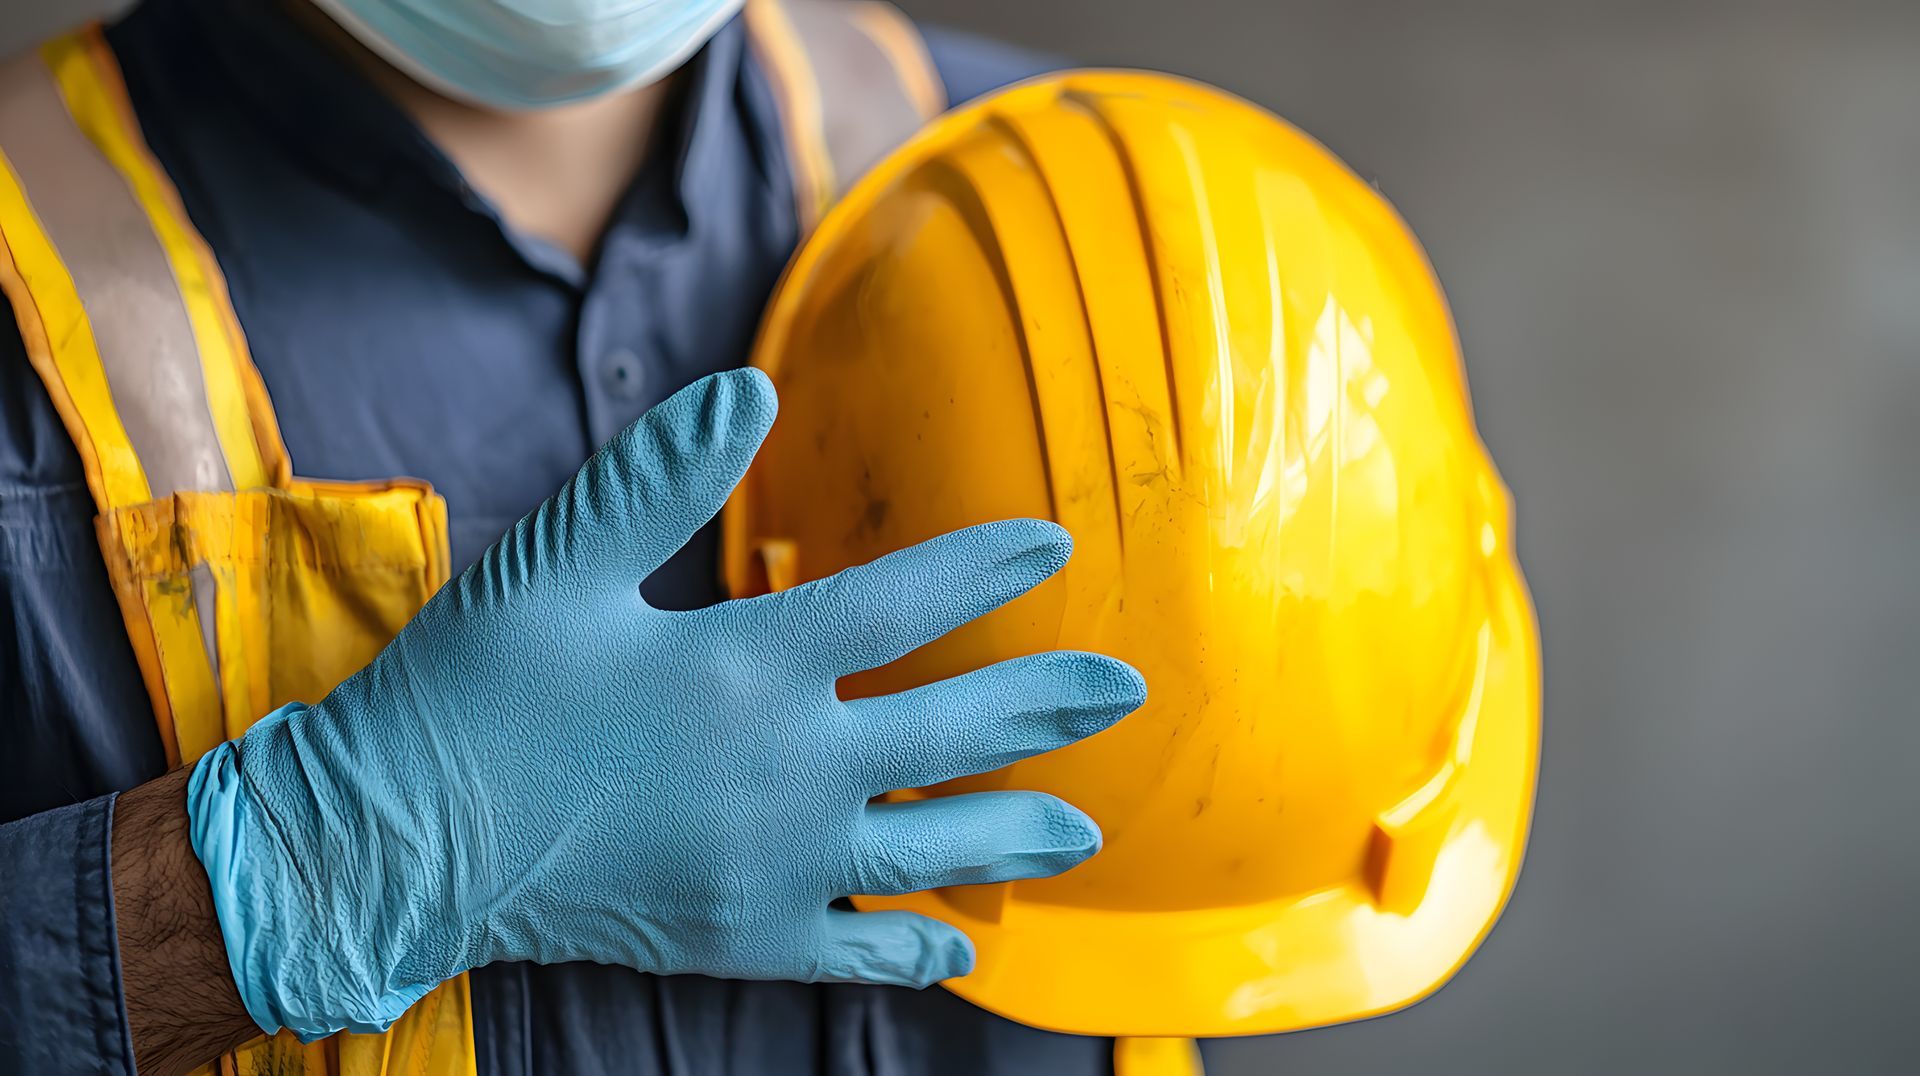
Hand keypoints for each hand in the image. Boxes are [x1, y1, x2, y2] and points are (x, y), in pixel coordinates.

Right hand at [186, 369, 1144, 1040]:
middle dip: (1049, 707)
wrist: (394, 847)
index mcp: (743, 666)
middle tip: (1129, 691)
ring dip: (1016, 835)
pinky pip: (853, 953)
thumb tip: (754, 384)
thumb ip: (661, 473)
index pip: (899, 603)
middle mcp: (783, 771)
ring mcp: (771, 868)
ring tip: (1087, 831)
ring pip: (930, 852)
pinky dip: (913, 952)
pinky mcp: (738, 938)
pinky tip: (961, 948)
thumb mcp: (557, 561)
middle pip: (952, 731)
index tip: (1054, 549)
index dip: (984, 570)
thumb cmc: (471, 693)